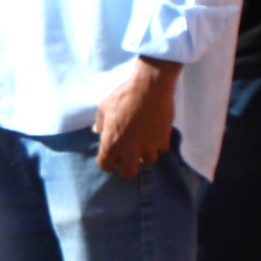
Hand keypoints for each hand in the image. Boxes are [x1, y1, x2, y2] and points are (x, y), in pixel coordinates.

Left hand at [94, 60, 181, 178]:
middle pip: (128, 173)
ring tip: (144, 141)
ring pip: (148, 161)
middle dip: (128, 165)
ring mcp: (148, 147)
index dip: (109, 161)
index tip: (112, 154)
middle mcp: (130, 150)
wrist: (150, 87)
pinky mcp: (163, 140)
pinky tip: (155, 133)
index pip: (106, 166)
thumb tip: (97, 131)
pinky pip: (161, 149)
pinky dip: (158, 144)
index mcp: (111, 144)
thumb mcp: (104, 107)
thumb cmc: (124, 96)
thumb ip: (100, 123)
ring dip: (145, 153)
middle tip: (129, 154)